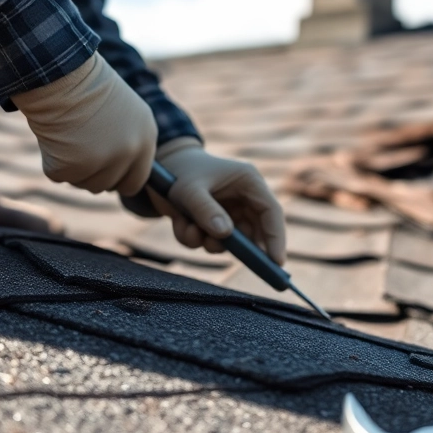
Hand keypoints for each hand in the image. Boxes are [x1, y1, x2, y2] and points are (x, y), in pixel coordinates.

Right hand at [11, 53, 156, 194]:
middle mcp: (128, 153)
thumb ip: (127, 142)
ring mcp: (101, 162)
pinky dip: (52, 160)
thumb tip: (119, 173)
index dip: (118, 177)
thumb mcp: (123, 111)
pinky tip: (55, 136)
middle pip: (108, 185)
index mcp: (146, 138)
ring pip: (84, 183)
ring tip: (69, 136)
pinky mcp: (71, 167)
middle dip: (92, 172)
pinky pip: (59, 176)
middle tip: (79, 146)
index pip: (136, 180)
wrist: (61, 72)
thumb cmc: (87, 86)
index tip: (104, 170)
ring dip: (73, 166)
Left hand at [149, 138, 285, 263]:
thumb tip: (225, 234)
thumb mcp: (189, 189)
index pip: (271, 212)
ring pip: (231, 242)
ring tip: (189, 229)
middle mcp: (243, 198)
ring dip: (209, 242)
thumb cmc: (177, 170)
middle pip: (257, 231)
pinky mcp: (213, 222)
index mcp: (248, 182)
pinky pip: (210, 241)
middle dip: (243, 248)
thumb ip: (206, 210)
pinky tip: (180, 223)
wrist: (155, 168)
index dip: (276, 238)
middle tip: (242, 264)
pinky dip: (194, 238)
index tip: (277, 262)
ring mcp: (229, 212)